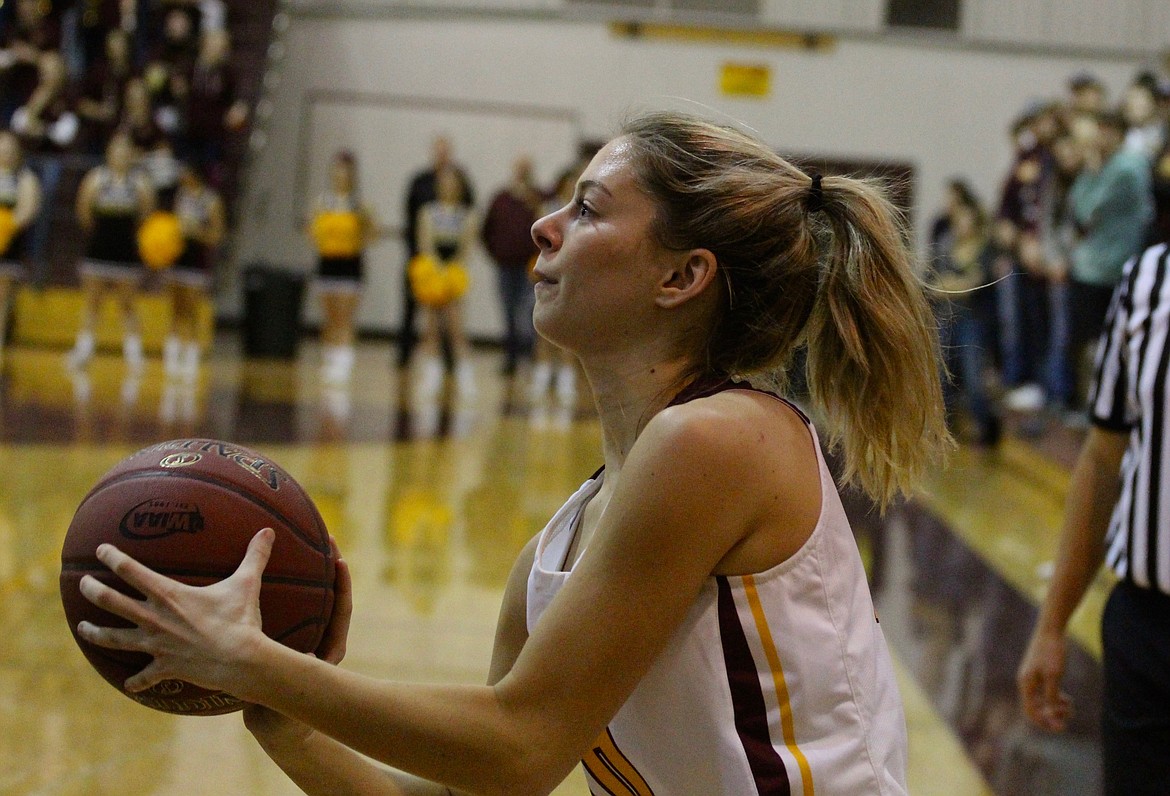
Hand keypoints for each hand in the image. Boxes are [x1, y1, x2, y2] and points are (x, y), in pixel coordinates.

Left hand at [76, 528, 276, 695]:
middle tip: (82, 583)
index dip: (112, 558)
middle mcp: (154, 619)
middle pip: (111, 602)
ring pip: (114, 638)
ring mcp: (155, 645)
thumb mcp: (246, 583)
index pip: (130, 571)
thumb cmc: (240, 620)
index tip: (100, 550)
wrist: (239, 661)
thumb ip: (255, 556)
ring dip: (95, 633)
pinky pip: (144, 676)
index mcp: (168, 595)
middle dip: (92, 591)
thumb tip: (268, 531)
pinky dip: (136, 680)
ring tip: (83, 628)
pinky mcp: (164, 667)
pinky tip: (129, 683)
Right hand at [243, 547, 351, 748]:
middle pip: (331, 597)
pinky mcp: (297, 641)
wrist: (280, 731)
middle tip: (324, 536)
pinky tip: (271, 569)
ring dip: (311, 570)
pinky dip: (288, 586)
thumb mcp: (281, 705)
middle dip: (328, 565)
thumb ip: (287, 691)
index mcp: (328, 651)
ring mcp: (311, 639)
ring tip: (303, 540)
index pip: (341, 612)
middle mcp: (323, 641)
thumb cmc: (282, 719)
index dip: (342, 587)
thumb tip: (302, 666)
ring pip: (317, 598)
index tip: (340, 560)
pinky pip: (297, 606)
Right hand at [1017, 628, 1072, 731]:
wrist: (1051, 629)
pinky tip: (1067, 699)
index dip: (1045, 723)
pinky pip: (1044, 693)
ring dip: (1055, 709)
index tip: (1062, 727)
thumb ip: (1052, 696)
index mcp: (1026, 684)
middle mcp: (1026, 682)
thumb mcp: (1054, 675)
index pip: (1031, 712)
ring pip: (1041, 701)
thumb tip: (1052, 713)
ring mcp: (1032, 678)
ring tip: (1071, 707)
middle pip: (1035, 709)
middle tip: (1069, 717)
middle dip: (1051, 716)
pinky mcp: (1039, 673)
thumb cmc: (1052, 651)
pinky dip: (1055, 699)